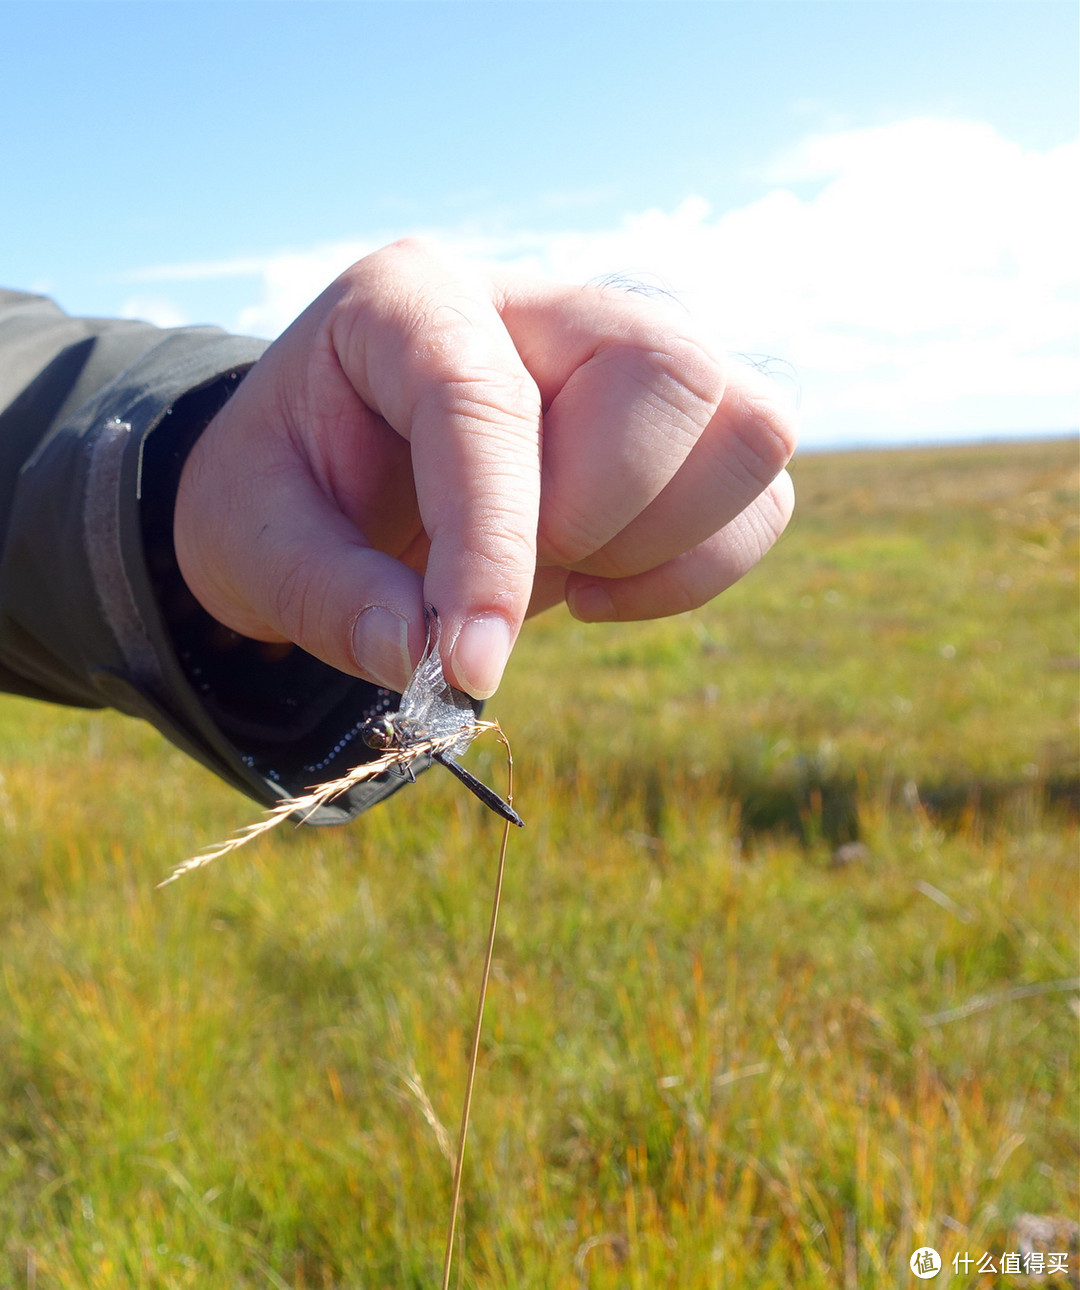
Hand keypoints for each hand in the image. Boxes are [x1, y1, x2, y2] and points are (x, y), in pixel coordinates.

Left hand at [173, 238, 796, 697]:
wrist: (331, 477)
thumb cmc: (291, 491)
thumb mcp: (255, 543)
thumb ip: (331, 599)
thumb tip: (440, 666)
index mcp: (412, 298)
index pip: (484, 399)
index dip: (490, 543)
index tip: (470, 665)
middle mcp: (542, 303)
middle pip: (670, 371)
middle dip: (599, 513)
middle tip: (519, 571)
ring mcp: (629, 354)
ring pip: (750, 425)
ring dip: (658, 540)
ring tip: (558, 572)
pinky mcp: (680, 426)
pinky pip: (761, 497)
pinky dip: (695, 568)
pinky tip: (596, 585)